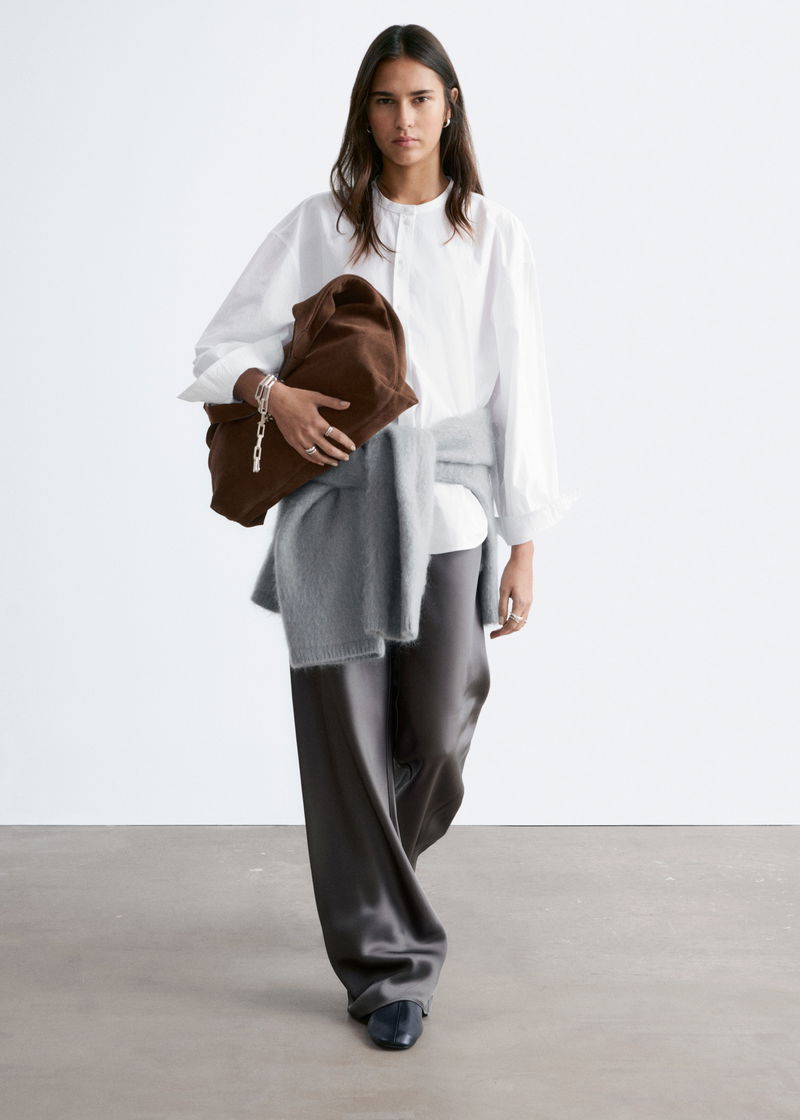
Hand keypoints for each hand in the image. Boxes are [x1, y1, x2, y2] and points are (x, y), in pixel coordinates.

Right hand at [233, 369, 355, 465]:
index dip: (346, 442)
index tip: (352, 447)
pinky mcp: (292, 442)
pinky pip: (304, 455)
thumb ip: (333, 402)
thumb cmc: (297, 397)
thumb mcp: (316, 397)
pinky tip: (320, 461)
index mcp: (318, 422)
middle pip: (328, 449)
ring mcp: (300, 439)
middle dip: (339, 455)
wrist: (276, 400)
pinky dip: (313, 460)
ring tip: (335, 463)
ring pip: (316, 455)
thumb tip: (348, 404)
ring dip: (327, 460)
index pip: (336, 436)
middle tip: (346, 458)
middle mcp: (310, 433)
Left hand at [490, 542, 532, 639]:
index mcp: (520, 603)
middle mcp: (527, 604)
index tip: (492, 636)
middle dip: (506, 632)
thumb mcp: (503, 590)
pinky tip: (508, 619)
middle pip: (518, 626)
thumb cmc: (511, 572)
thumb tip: (501, 622)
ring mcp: (530, 601)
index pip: (511, 624)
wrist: (523, 560)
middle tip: (494, 634)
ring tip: (500, 629)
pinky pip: (524, 615)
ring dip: (512, 627)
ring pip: (522, 621)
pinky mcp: (530, 598)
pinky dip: (517, 620)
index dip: (502, 632)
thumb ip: (502, 607)